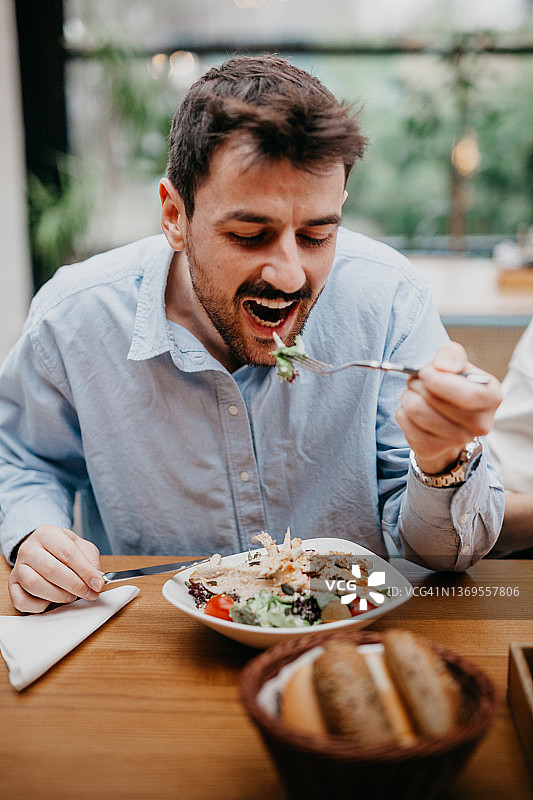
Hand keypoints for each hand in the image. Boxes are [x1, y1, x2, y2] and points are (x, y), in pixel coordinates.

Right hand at [9, 526, 103, 612]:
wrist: (42, 549)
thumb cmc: (64, 549)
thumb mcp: (82, 547)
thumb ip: (91, 562)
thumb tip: (97, 580)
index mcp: (47, 534)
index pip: (68, 553)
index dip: (85, 571)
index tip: (98, 584)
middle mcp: (29, 548)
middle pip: (51, 570)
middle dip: (75, 585)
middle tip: (89, 594)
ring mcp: (18, 567)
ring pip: (34, 585)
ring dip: (58, 595)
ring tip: (71, 596)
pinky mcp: (12, 585)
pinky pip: (22, 601)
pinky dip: (39, 605)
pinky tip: (50, 601)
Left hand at [395, 341, 501, 474]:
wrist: (443, 415)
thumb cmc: (451, 384)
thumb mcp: (454, 362)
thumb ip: (451, 354)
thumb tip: (442, 366)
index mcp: (491, 397)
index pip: (468, 395)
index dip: (438, 381)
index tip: (425, 372)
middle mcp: (480, 423)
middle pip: (434, 401)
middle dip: (418, 383)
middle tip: (417, 380)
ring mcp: (457, 440)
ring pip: (416, 411)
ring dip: (408, 396)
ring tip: (414, 393)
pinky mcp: (433, 449)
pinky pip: (405, 423)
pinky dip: (402, 411)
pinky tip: (412, 411)